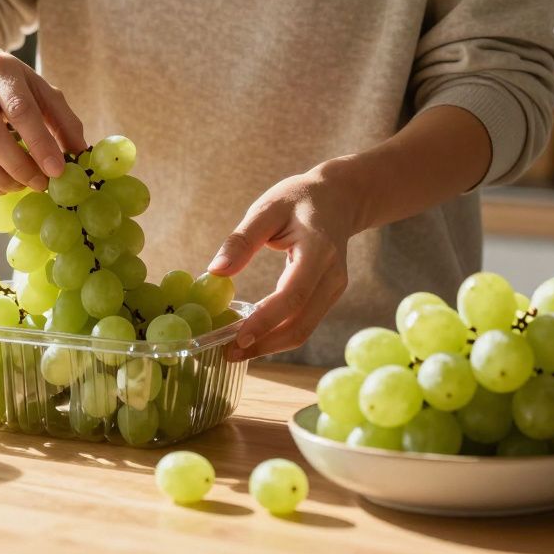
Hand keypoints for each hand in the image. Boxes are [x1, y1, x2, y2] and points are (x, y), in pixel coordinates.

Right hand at [0, 40, 85, 195]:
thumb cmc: (11, 85)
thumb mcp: (41, 89)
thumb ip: (64, 120)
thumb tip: (80, 155)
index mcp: (0, 69)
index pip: (20, 110)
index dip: (40, 143)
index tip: (57, 171)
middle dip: (19, 166)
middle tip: (40, 184)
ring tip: (21, 186)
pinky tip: (1, 186)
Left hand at [208, 162, 367, 360]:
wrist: (338, 199)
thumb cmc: (298, 199)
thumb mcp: (266, 209)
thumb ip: (242, 240)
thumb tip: (215, 271)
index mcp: (318, 250)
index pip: (292, 295)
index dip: (265, 321)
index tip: (236, 338)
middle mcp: (332, 276)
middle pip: (300, 323)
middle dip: (264, 345)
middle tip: (227, 354)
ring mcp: (334, 289)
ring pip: (303, 329)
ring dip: (270, 345)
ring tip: (235, 350)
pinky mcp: (328, 296)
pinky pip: (304, 322)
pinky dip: (278, 334)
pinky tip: (253, 336)